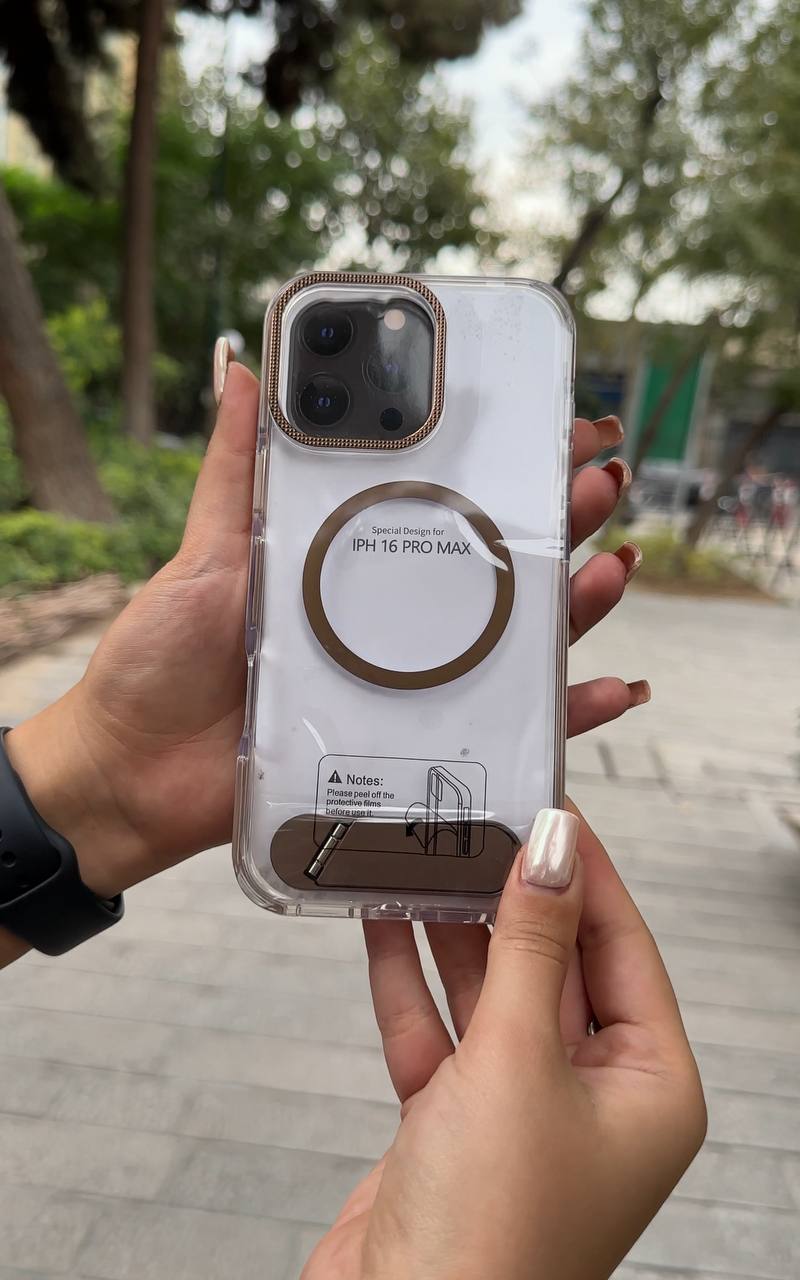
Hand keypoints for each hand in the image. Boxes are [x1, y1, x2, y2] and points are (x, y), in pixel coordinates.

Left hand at [6, 368, 641, 899]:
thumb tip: (243, 369)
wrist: (132, 774)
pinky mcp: (408, 753)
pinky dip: (564, 718)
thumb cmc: (161, 663)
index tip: (556, 429)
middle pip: (497, 572)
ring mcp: (405, 690)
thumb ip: (234, 474)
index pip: (444, 510)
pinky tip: (611, 691)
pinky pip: (503, 736)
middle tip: (599, 486)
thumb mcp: (205, 554)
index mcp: (349, 570)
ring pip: (516, 646)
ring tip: (610, 569)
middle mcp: (389, 626)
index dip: (505, 473)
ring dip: (576, 609)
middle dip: (559, 526)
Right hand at [303, 808, 706, 1279]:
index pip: (624, 946)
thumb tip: (554, 847)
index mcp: (650, 1087)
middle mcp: (592, 1096)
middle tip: (477, 819)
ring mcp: (519, 1109)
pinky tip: (382, 918)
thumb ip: (533, 947)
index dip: (586, 872)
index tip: (548, 805)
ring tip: (425, 853)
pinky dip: (408, 977)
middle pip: (556, 963)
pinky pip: (436, 1029)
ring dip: (452, 928)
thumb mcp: (520, 1062)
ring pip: (490, 991)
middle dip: (512, 895)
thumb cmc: (491, 1235)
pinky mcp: (452, 1123)